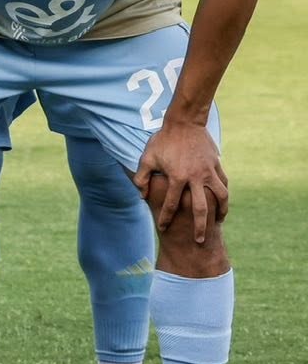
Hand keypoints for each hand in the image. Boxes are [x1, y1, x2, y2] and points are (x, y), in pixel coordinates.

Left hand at [134, 118, 228, 244]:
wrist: (185, 122)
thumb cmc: (163, 140)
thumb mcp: (147, 157)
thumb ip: (142, 177)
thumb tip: (140, 195)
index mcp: (177, 177)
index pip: (171, 204)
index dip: (165, 217)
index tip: (162, 228)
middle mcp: (195, 177)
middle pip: (200, 209)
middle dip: (199, 227)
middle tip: (198, 241)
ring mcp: (208, 171)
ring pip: (220, 197)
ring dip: (220, 212)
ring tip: (218, 222)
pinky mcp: (217, 165)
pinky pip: (224, 184)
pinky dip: (224, 195)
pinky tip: (222, 202)